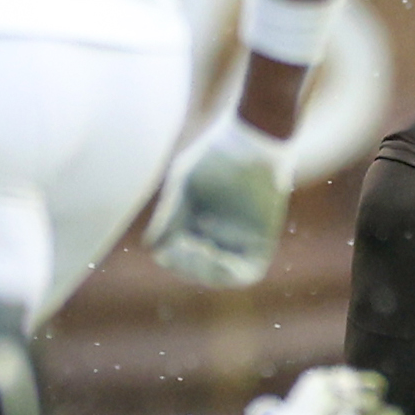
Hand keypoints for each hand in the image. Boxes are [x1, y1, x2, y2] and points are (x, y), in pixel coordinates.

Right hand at [145, 109, 292, 287]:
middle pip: (197, 269)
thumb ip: (169, 215)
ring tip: (198, 248)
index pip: (180, 257)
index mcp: (197, 223)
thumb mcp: (184, 185)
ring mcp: (240, 241)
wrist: (257, 138)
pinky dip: (228, 273)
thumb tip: (152, 247)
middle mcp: (218, 236)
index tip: (167, 246)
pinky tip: (214, 254)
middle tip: (183, 245)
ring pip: (220, 276)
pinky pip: (247, 272)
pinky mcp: (262, 242)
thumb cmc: (218, 155)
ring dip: (204, 271)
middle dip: (186, 265)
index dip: (172, 259)